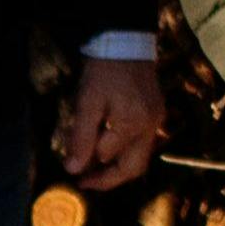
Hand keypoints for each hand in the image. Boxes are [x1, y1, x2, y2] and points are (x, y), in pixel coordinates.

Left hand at [58, 54, 167, 189]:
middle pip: (133, 168)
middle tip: (86, 182)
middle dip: (109, 180)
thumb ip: (81, 137)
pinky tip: (108, 146)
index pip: (106, 157)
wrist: (126, 43)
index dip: (85, 164)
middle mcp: (149, 127)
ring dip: (117, 167)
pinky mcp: (156, 113)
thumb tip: (73, 170)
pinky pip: (142, 143)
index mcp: (132, 125)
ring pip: (140, 158)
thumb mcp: (87, 102)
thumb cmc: (104, 72)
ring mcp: (156, 120)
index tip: (68, 169)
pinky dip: (124, 152)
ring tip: (94, 168)